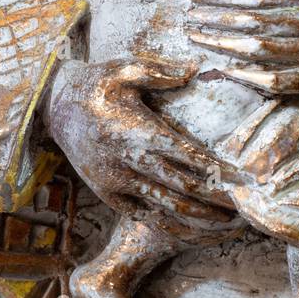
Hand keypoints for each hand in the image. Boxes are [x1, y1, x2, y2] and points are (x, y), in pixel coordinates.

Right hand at [45, 58, 231, 238]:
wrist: (54, 108)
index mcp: (139, 131)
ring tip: (226, 224)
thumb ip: (161, 72)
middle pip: (182, 188)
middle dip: (215, 201)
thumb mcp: (126, 69)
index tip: (242, 179)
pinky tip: (192, 229)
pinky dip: (169, 225)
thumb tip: (195, 68)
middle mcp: (129, 161)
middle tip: (244, 210)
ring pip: (164, 208)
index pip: (187, 156)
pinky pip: (142, 215)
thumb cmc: (97, 84)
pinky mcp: (107, 193)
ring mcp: (116, 182)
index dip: (217, 171)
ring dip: (197, 218)